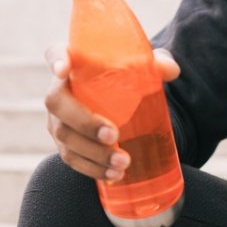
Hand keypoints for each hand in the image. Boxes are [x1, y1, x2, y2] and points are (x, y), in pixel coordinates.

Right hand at [43, 43, 180, 180]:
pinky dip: (92, 168)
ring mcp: (58, 118)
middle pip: (56, 102)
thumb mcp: (143, 66)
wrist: (119, 101)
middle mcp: (59, 88)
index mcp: (74, 61)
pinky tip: (113, 175)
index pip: (55, 52)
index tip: (65, 68)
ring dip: (92, 153)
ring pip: (65, 136)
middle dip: (83, 121)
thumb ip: (157, 63)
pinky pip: (71, 158)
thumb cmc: (126, 76)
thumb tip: (172, 70)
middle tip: (113, 135)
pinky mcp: (65, 142)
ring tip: (123, 162)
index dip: (56, 59)